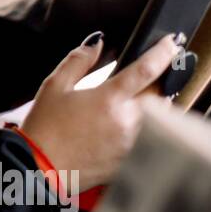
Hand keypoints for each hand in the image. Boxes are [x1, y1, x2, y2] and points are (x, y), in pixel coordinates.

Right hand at [21, 31, 181, 187]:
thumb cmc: (44, 129)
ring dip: (154, 106)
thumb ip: (78, 60)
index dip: (163, 53)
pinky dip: (147, 130)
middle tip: (148, 77)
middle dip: (159, 82)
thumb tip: (97, 42)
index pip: (147, 69)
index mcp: (108, 98)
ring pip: (160, 119)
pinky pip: (150, 140)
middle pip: (160, 94)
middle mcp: (126, 120)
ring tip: (137, 103)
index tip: (170, 43)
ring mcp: (131, 143)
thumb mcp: (54, 86)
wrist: (39, 169)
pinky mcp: (130, 161)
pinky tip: (129, 128)